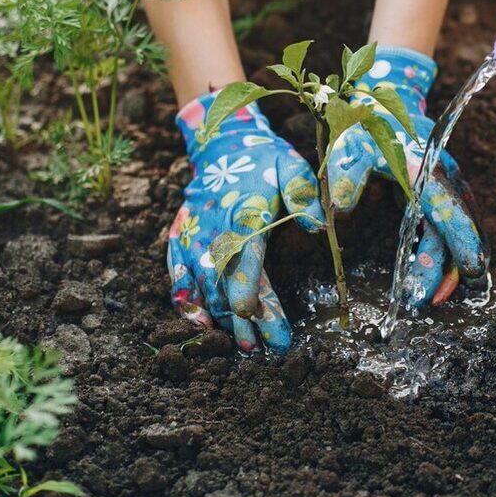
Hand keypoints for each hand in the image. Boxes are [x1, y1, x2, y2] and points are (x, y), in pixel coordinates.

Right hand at [167, 92, 324, 352]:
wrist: (220, 144)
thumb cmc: (264, 161)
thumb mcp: (292, 167)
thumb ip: (304, 195)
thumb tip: (319, 225)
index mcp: (244, 217)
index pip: (246, 262)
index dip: (252, 294)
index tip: (259, 320)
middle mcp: (213, 233)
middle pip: (226, 285)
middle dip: (243, 322)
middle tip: (262, 352)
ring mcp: (193, 238)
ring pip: (203, 287)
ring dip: (221, 318)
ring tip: (241, 348)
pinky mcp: (180, 240)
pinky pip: (177, 276)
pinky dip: (186, 301)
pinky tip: (200, 323)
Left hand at [327, 46, 486, 307]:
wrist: (384, 95)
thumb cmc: (365, 122)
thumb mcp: (349, 146)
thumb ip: (345, 175)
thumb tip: (341, 208)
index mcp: (426, 171)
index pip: (449, 214)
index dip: (457, 246)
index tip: (460, 274)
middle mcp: (443, 179)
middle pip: (458, 231)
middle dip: (450, 268)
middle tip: (432, 302)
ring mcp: (445, 184)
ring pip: (457, 230)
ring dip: (447, 264)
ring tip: (431, 297)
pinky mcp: (438, 189)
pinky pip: (447, 225)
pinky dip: (443, 250)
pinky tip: (429, 273)